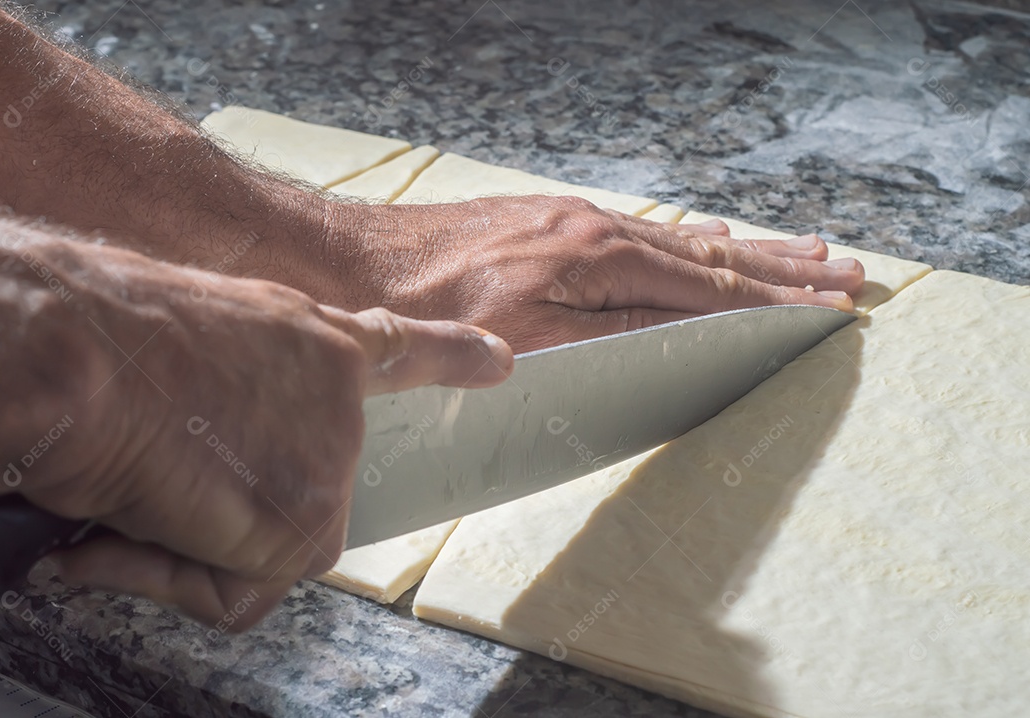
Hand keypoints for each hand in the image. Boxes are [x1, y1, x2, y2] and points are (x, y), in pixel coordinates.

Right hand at [2, 235, 511, 629]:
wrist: (78, 352)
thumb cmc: (101, 331)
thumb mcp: (194, 336)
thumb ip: (234, 395)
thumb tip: (195, 474)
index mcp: (309, 339)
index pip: (398, 348)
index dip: (451, 354)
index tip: (500, 361)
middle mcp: (338, 399)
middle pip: (297, 494)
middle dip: (223, 508)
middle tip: (155, 466)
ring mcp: (331, 460)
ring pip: (262, 550)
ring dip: (181, 540)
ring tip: (134, 479)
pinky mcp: (306, 522)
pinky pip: (234, 589)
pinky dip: (167, 573)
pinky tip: (133, 519)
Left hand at [327, 197, 864, 352]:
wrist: (362, 260)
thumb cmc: (434, 307)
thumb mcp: (522, 340)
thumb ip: (605, 336)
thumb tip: (680, 333)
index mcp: (599, 259)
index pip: (708, 288)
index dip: (772, 303)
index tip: (826, 307)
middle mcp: (597, 231)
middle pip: (709, 256)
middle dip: (781, 270)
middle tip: (843, 270)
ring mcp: (576, 223)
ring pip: (679, 241)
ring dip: (745, 251)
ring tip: (800, 252)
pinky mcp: (553, 226)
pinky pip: (641, 234)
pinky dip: (687, 241)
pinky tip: (706, 237)